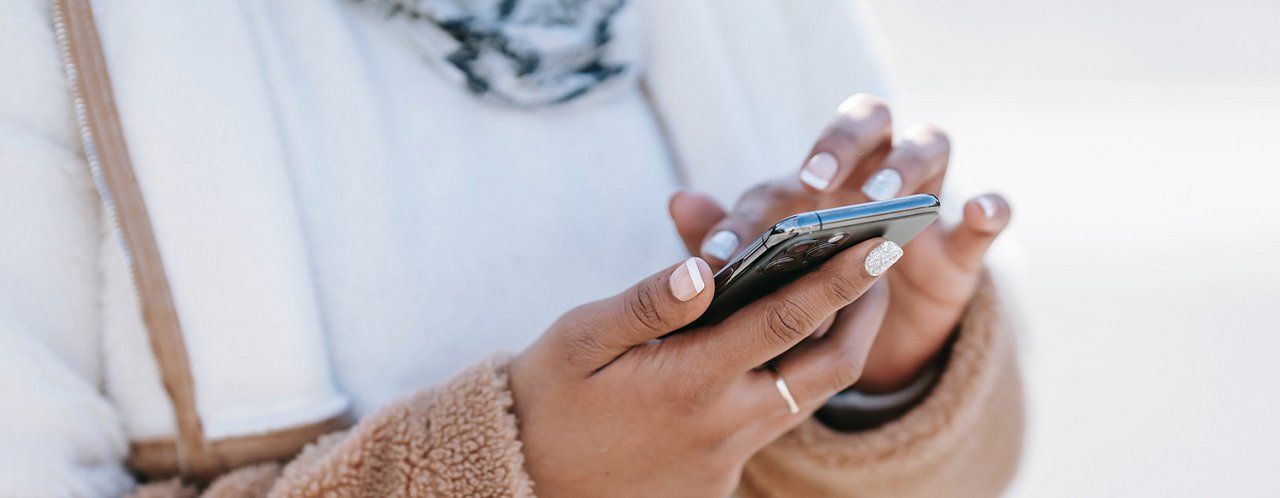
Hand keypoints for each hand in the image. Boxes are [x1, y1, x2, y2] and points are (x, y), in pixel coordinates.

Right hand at [509, 239, 893, 496]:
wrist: (521, 482)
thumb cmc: (545, 398)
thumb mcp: (578, 340)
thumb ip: (647, 303)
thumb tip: (705, 268)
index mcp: (690, 381)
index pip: (788, 319)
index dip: (842, 277)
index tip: (881, 241)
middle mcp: (723, 424)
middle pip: (830, 369)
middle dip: (865, 313)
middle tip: (879, 264)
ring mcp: (726, 457)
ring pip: (807, 398)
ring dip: (834, 347)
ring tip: (841, 299)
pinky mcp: (719, 478)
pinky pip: (772, 424)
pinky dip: (788, 380)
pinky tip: (774, 350)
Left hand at [670, 94, 1010, 392]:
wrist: (873, 344)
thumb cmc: (810, 290)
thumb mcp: (767, 274)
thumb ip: (727, 237)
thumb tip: (678, 201)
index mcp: (822, 177)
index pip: (792, 166)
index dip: (763, 200)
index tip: (730, 248)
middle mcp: (874, 172)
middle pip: (869, 121)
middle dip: (841, 144)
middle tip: (811, 181)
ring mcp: (925, 201)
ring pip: (930, 146)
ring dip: (905, 168)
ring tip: (879, 203)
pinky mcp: (962, 246)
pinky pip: (988, 214)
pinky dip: (989, 208)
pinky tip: (978, 213)